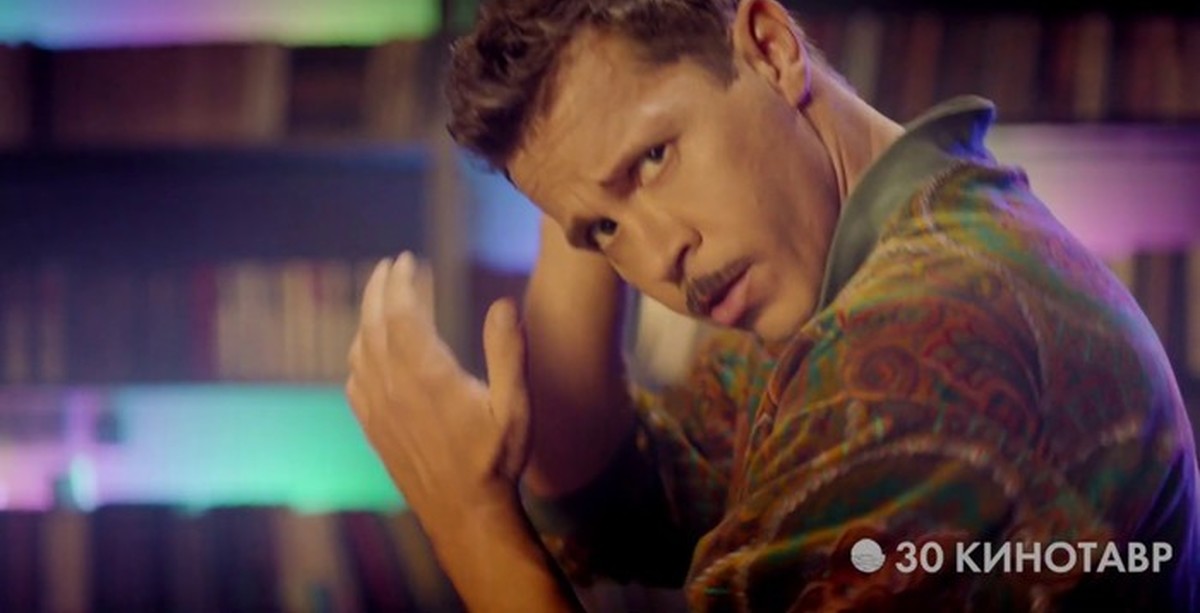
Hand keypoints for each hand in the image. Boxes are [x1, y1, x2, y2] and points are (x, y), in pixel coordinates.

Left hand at [346, 252, 530, 530]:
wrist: (464, 515)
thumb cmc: (496, 461)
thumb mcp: (515, 406)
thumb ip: (508, 352)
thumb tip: (503, 303)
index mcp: (427, 375)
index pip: (401, 313)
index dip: (399, 282)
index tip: (406, 259)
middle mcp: (394, 388)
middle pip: (374, 324)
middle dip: (379, 289)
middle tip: (388, 267)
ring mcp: (378, 410)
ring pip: (360, 350)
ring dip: (367, 318)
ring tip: (381, 299)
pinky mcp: (374, 429)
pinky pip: (355, 380)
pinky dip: (359, 354)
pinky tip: (370, 351)